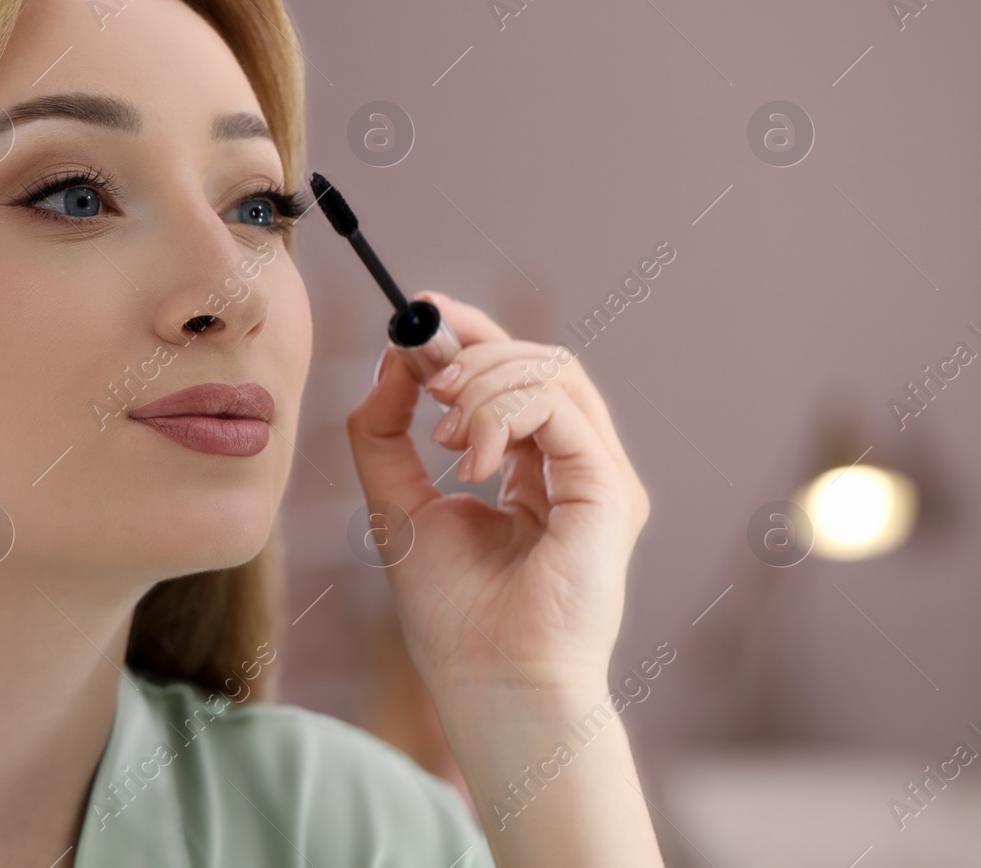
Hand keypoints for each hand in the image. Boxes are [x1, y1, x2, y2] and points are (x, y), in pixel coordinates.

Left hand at [345, 291, 649, 697]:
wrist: (489, 680)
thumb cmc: (452, 612)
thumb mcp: (397, 502)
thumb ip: (386, 434)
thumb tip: (389, 362)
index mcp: (536, 469)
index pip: (513, 375)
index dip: (469, 333)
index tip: (417, 314)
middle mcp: (576, 465)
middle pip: (539, 359)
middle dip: (472, 346)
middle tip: (420, 368)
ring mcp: (599, 476)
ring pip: (553, 371)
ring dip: (482, 382)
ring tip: (439, 434)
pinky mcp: (609, 489)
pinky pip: (561, 408)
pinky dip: (502, 412)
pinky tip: (465, 458)